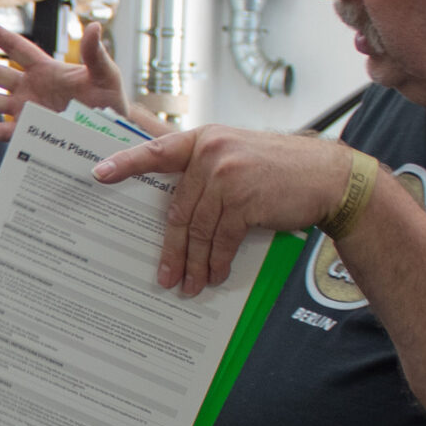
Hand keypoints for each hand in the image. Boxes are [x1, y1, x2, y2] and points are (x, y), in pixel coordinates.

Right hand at [0, 17, 128, 143]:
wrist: (113, 132)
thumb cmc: (110, 99)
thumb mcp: (106, 74)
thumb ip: (95, 53)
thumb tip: (94, 27)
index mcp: (45, 69)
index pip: (16, 48)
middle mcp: (31, 87)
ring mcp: (27, 110)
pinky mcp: (30, 132)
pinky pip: (5, 133)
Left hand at [95, 126, 356, 294]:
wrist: (328, 176)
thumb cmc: (280, 170)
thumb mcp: (238, 156)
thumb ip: (204, 172)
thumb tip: (175, 211)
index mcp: (204, 140)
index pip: (157, 152)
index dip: (126, 163)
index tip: (98, 173)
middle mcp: (211, 153)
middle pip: (178, 210)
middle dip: (171, 249)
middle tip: (164, 276)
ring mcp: (227, 175)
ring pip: (198, 230)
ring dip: (194, 263)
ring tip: (189, 285)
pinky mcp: (244, 201)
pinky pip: (221, 240)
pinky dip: (217, 262)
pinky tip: (215, 275)